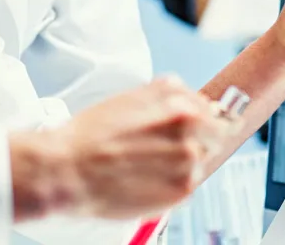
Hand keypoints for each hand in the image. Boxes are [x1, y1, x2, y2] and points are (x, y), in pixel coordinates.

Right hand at [9, 77, 236, 220]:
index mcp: (177, 99)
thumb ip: (164, 96)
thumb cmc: (90, 135)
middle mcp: (189, 125)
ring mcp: (189, 158)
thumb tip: (188, 99)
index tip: (191, 126)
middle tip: (168, 148)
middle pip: (215, 133)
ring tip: (149, 165)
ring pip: (201, 160)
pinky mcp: (183, 189)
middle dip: (198, 139)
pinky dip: (174, 183)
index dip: (199, 117)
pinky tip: (147, 179)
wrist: (69, 168)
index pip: (210, 108)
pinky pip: (190, 184)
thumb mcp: (129, 98)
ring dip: (183, 163)